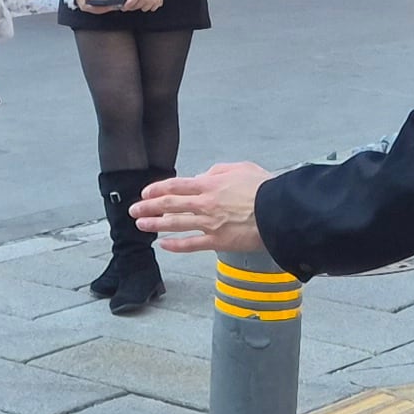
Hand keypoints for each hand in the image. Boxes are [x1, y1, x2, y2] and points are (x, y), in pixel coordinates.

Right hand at [74, 0, 118, 11]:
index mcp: (84, 4)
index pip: (94, 7)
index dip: (103, 6)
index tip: (109, 5)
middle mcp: (85, 9)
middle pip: (98, 10)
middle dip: (106, 8)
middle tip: (114, 6)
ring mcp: (88, 10)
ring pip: (98, 11)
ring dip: (106, 9)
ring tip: (114, 7)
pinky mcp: (90, 9)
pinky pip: (98, 10)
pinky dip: (104, 9)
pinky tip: (109, 7)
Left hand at [119, 0, 166, 13]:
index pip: (129, 4)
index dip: (125, 6)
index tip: (124, 7)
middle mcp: (145, 0)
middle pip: (136, 7)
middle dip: (133, 4)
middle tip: (134, 1)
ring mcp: (152, 2)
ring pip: (144, 9)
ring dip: (142, 5)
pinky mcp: (159, 2)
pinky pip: (153, 8)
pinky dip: (151, 5)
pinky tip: (150, 1)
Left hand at [136, 161, 268, 256]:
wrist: (279, 211)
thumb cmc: (264, 188)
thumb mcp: (241, 168)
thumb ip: (219, 170)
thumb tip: (204, 176)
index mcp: (210, 185)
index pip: (176, 185)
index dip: (157, 189)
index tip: (145, 193)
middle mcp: (205, 204)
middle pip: (169, 204)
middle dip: (148, 207)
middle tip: (134, 210)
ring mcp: (210, 224)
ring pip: (175, 224)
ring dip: (155, 224)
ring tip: (141, 226)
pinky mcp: (218, 241)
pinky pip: (191, 244)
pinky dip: (175, 245)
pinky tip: (163, 245)